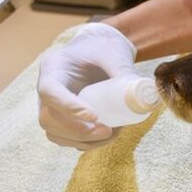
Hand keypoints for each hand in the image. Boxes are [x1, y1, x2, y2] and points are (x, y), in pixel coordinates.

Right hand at [37, 22, 142, 149]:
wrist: (99, 49)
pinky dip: (87, 143)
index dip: (68, 107)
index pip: (49, 91)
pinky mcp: (63, 120)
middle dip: (77, 131)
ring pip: (55, 134)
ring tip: (111, 133)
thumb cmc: (104, 47)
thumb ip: (125, 72)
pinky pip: (67, 139)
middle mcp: (46, 89)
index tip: (94, 116)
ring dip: (83, 141)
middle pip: (48, 119)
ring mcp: (52, 107)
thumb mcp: (114, 53)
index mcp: (53, 67)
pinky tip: (109, 135)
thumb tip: (145, 98)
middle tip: (106, 130)